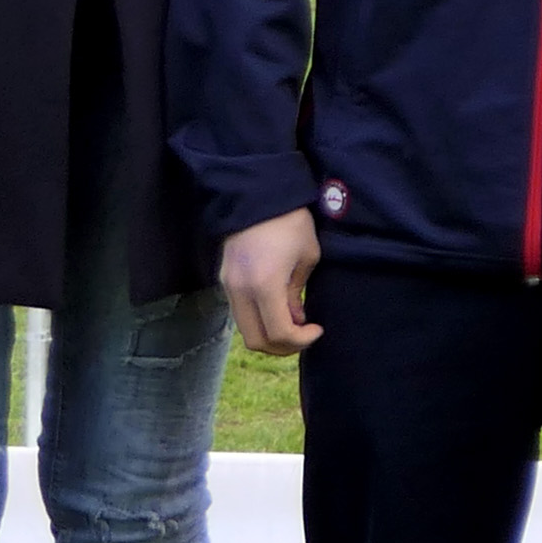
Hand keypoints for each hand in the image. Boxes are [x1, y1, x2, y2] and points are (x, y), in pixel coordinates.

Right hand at [220, 209, 324, 355]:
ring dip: (269, 335)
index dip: (300, 341)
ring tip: (294, 323)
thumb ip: (297, 294)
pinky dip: (258, 320)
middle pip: (256, 341)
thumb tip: (295, 319)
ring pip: (245, 330)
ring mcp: (227, 286)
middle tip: (304, 336)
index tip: (317, 330)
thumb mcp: (306, 258)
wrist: (257, 195)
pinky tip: (278, 309)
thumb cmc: (290, 222)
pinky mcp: (224, 280)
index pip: (278, 333)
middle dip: (283, 347)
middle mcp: (240, 290)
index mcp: (264, 285)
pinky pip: (240, 313)